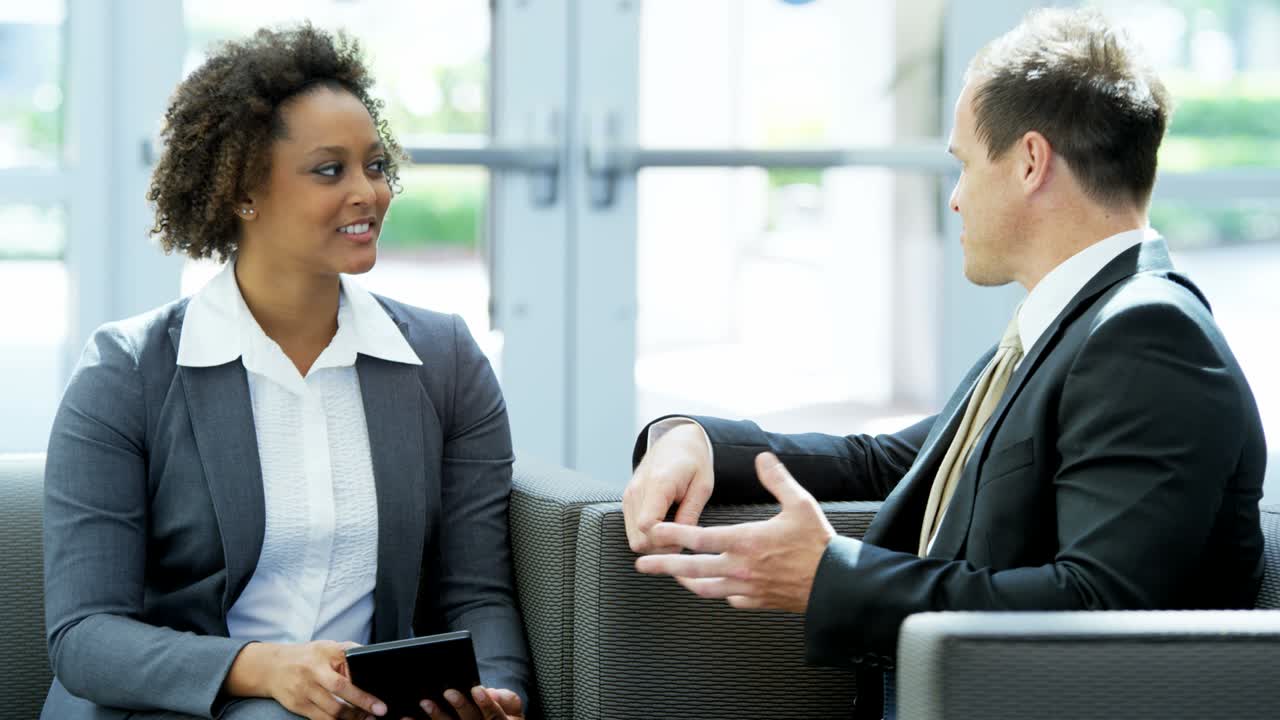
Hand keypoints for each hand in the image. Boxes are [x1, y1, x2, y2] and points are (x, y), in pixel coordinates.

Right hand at [225, 641, 385, 719]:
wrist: (272, 667)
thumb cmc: (307, 657)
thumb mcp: (328, 647)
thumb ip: (350, 652)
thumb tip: (373, 660)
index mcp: (325, 653)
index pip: (350, 667)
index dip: (364, 689)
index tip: (380, 702)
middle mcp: (314, 671)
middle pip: (341, 690)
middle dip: (362, 705)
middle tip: (378, 713)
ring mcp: (305, 690)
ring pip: (332, 711)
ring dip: (352, 718)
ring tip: (365, 718)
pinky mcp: (298, 706)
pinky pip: (321, 719)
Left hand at [419, 686, 523, 719]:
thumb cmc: (502, 711)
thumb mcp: (511, 705)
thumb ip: (506, 698)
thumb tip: (490, 693)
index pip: (495, 716)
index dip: (486, 704)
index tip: (476, 689)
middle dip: (461, 707)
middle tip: (449, 692)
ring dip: (437, 717)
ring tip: (425, 702)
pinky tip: (407, 718)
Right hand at [623, 421, 714, 553]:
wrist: (676, 442)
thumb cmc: (693, 463)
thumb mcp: (702, 486)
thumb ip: (690, 513)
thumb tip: (682, 541)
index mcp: (657, 484)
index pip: (648, 526)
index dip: (666, 541)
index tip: (684, 538)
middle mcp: (636, 491)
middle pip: (639, 539)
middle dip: (661, 548)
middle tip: (683, 540)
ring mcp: (629, 496)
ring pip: (634, 539)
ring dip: (655, 544)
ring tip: (676, 534)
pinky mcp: (627, 501)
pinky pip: (633, 531)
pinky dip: (648, 536)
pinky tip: (666, 528)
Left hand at [634, 452, 835, 612]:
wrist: (836, 584)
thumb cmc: (818, 544)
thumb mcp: (800, 504)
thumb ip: (777, 480)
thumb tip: (762, 458)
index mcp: (745, 541)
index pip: (698, 537)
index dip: (672, 533)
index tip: (652, 531)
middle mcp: (740, 566)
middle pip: (691, 567)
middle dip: (663, 565)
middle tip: (642, 565)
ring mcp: (746, 587)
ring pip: (704, 588)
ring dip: (684, 582)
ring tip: (671, 577)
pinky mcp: (756, 602)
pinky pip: (728, 598)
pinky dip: (716, 591)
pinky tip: (712, 586)